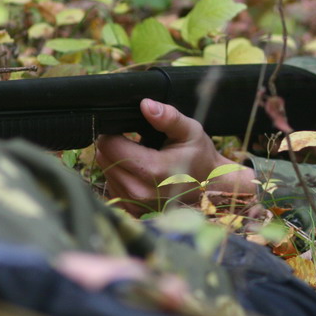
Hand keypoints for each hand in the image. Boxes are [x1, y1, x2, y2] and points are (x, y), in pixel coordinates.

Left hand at [96, 98, 255, 214]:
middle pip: (105, 159)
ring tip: (140, 156)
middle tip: (135, 141)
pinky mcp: (132, 210)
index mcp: (153, 170)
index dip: (113, 133)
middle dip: (114, 146)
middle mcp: (140, 191)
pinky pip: (113, 186)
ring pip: (106, 173)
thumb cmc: (200, 156)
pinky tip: (139, 171)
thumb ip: (168, 117)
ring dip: (116, 161)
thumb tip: (146, 105)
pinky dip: (121, 176)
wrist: (211, 186)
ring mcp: (135, 204)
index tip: (127, 129)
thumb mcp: (190, 130)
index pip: (109, 146)